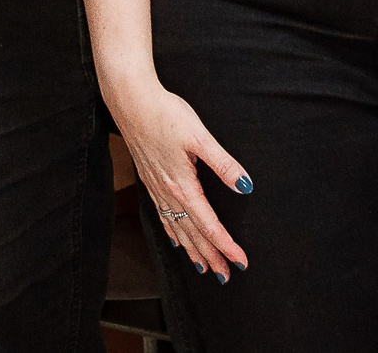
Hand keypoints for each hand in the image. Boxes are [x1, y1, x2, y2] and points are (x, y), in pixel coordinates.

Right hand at [107, 76, 250, 279]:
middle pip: (192, 233)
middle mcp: (168, 192)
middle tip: (225, 276)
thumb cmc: (165, 114)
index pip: (209, 225)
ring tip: (203, 267)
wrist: (130, 101)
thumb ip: (223, 163)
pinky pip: (162, 215)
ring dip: (191, 249)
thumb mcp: (200, 136)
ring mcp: (156, 187)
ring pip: (176, 228)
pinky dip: (172, 232)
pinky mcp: (149, 179)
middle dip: (210, 255)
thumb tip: (246, 186)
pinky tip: (176, 239)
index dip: (226, 245)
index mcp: (183, 186)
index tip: (241, 262)